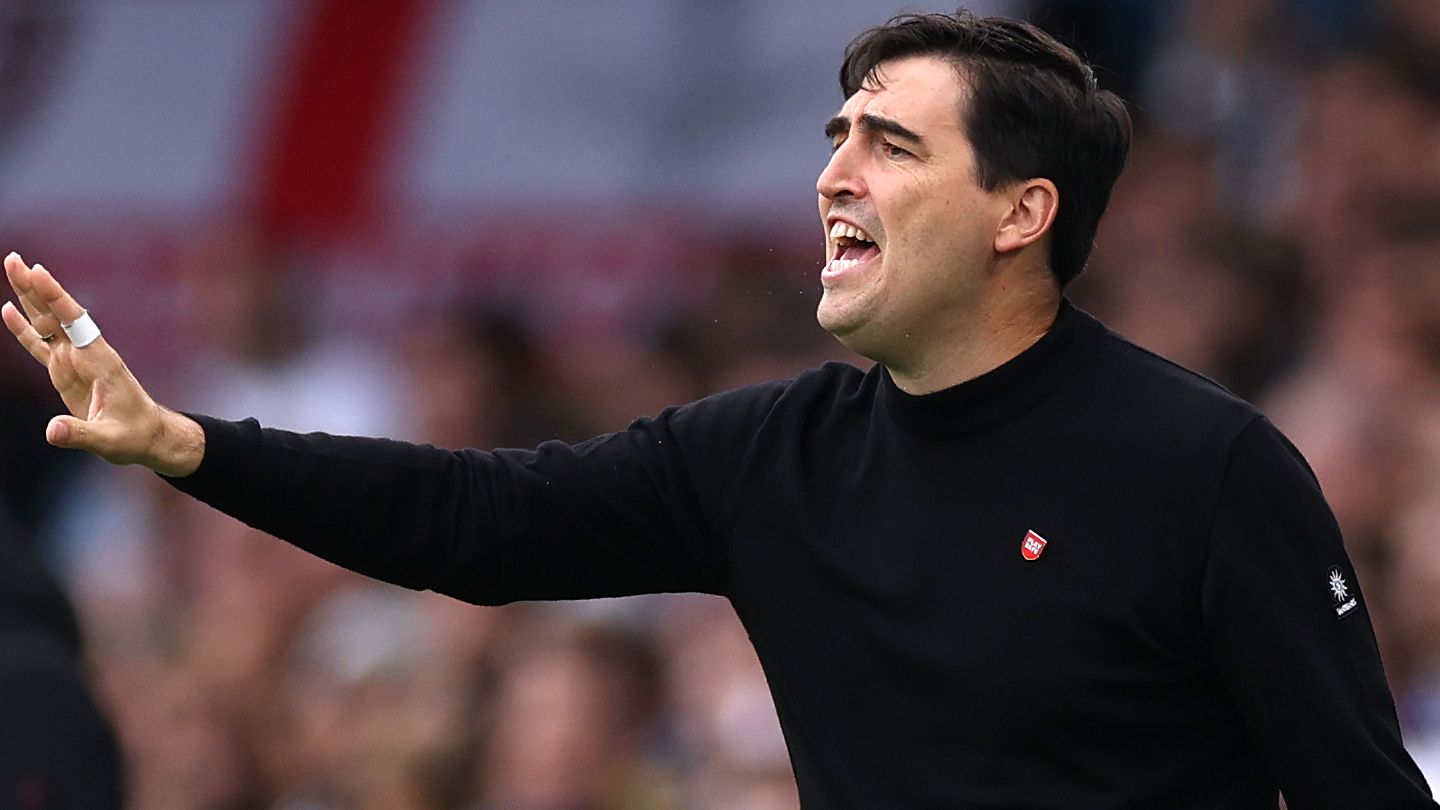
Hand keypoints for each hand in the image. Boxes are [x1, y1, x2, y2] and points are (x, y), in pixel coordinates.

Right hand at [2, 252, 203, 476]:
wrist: (148, 436)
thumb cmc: (135, 436)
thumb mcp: (109, 441)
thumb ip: (80, 435)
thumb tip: (51, 432)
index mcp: (100, 362)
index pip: (75, 323)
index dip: (56, 298)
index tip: (39, 272)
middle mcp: (87, 355)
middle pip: (57, 315)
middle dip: (36, 288)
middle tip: (14, 258)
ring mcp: (75, 361)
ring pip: (47, 323)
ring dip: (29, 298)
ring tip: (12, 269)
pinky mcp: (65, 372)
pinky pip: (40, 345)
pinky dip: (23, 329)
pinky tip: (7, 309)